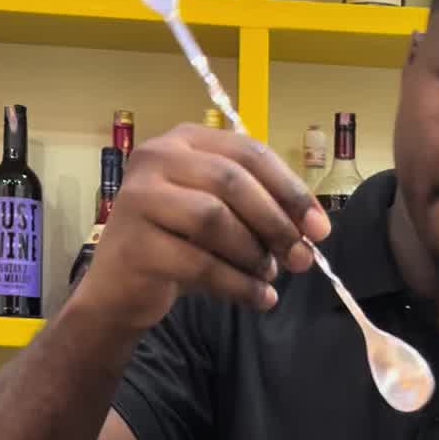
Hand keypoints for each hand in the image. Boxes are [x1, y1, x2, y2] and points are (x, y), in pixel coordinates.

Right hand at [74, 123, 330, 333]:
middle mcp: (156, 157)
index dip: (290, 190)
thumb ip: (259, 210)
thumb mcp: (220, 216)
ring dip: (254, 253)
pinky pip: (200, 263)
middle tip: (302, 259)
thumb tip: (313, 230)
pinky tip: (259, 299)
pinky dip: (238, 285)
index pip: (249, 153)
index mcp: (184, 140)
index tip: (320, 228)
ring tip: (269, 277)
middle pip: (232, 182)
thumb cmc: (176, 245)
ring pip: (214, 219)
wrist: (119, 290)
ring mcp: (139, 197)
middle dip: (276, 223)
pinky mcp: (135, 243)